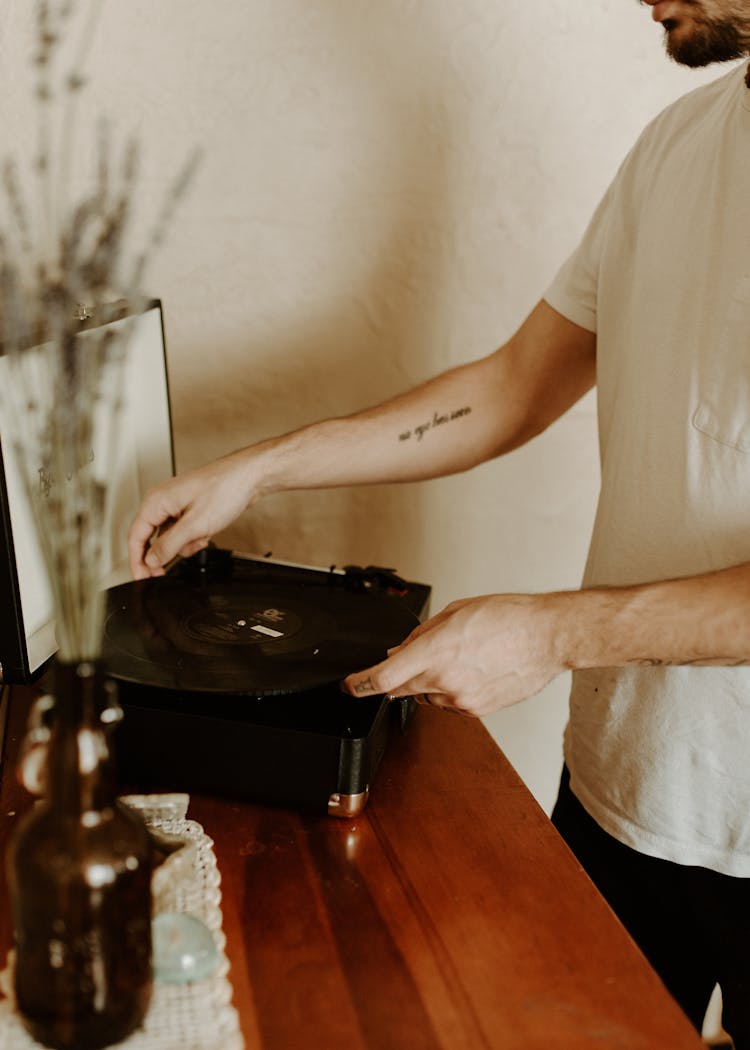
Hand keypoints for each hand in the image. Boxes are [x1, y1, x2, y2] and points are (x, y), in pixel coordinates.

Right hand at [128, 449, 259, 577]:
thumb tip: (151, 560)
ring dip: (184, 545)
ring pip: (169, 537)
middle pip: (150, 538)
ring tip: (201, 539)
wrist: (248, 477)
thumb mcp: (194, 525)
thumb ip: (169, 545)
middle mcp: (162, 502)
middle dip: (164, 555)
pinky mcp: (189, 509)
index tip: (142, 579)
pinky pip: (183, 532)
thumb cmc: (225, 489)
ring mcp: (175, 505)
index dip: (137, 562)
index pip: (135, 538)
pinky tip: (206, 534)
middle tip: (166, 573)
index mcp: (156, 502)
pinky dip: (193, 538)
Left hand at [343, 593, 566, 716]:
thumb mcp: (456, 612)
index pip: (383, 677)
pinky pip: (450, 703)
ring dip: (431, 681)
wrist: (548, 637)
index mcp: (435, 650)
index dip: (359, 684)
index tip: (349, 686)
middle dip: (399, 675)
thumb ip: (421, 635)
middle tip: (416, 658)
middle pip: (401, 687)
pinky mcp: (476, 710)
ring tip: (462, 657)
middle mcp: (444, 679)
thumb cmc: (508, 617)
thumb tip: (398, 652)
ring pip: (427, 695)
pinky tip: (474, 670)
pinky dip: (453, 689)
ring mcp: (461, 699)